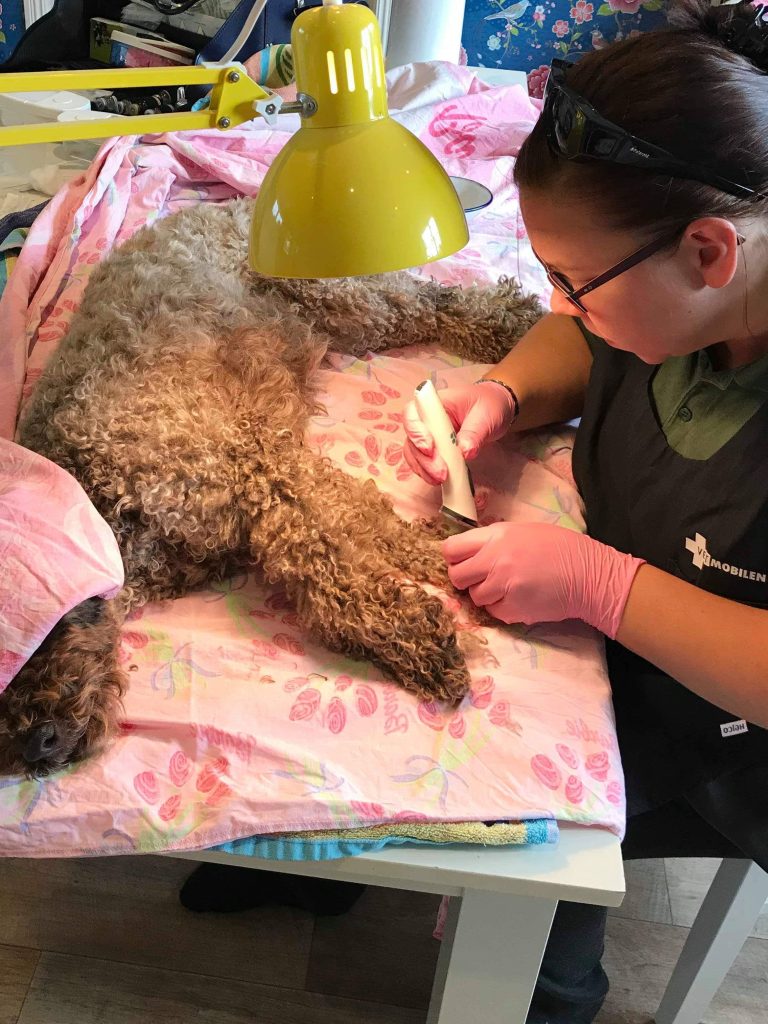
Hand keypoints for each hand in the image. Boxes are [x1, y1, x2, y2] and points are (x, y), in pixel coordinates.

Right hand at [402, 381, 516, 484]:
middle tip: (442, 473)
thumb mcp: (487, 416)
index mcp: (436, 403)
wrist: (493, 410)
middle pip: (411, 438)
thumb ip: (474, 433)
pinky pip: (421, 461)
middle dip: (424, 459)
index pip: (413, 413)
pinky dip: (426, 472)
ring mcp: (426, 433)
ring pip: (413, 453)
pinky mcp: (431, 448)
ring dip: (424, 469)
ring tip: (441, 480)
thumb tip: (464, 452)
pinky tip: (438, 480)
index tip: (430, 449)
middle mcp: (425, 418)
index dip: (416, 432)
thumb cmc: (489, 405)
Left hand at [443, 521, 644, 638]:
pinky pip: (492, 612)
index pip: (451, 549)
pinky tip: (520, 598)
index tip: (462, 562)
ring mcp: (503, 586)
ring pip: (474, 597)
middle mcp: (495, 560)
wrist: (589, 574)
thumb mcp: (523, 532)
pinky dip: (501, 608)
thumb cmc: (560, 549)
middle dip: (465, 579)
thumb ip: (494, 541)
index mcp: (496, 536)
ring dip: (486, 595)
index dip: (453, 558)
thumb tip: (469, 552)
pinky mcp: (512, 609)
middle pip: (456, 576)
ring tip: (508, 587)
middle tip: (482, 579)